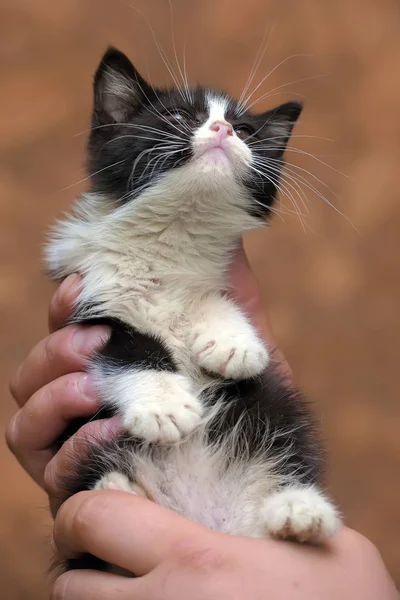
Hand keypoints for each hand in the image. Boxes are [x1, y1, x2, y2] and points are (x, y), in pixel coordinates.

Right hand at [7, 242, 283, 511]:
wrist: (264, 464)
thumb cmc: (244, 395)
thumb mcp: (238, 334)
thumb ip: (225, 283)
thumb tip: (224, 226)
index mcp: (109, 363)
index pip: (63, 331)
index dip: (64, 306)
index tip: (82, 286)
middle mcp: (85, 403)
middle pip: (32, 374)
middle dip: (54, 352)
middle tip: (95, 341)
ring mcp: (80, 446)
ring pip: (24, 422)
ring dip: (52, 398)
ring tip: (92, 387)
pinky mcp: (88, 487)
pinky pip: (53, 470)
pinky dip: (76, 447)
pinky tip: (113, 430)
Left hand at [51, 490, 398, 598]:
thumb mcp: (323, 544)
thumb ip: (275, 510)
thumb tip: (251, 497)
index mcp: (197, 562)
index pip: (92, 517)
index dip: (86, 508)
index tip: (102, 505)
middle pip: (69, 584)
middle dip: (83, 564)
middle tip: (113, 556)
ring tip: (135, 590)